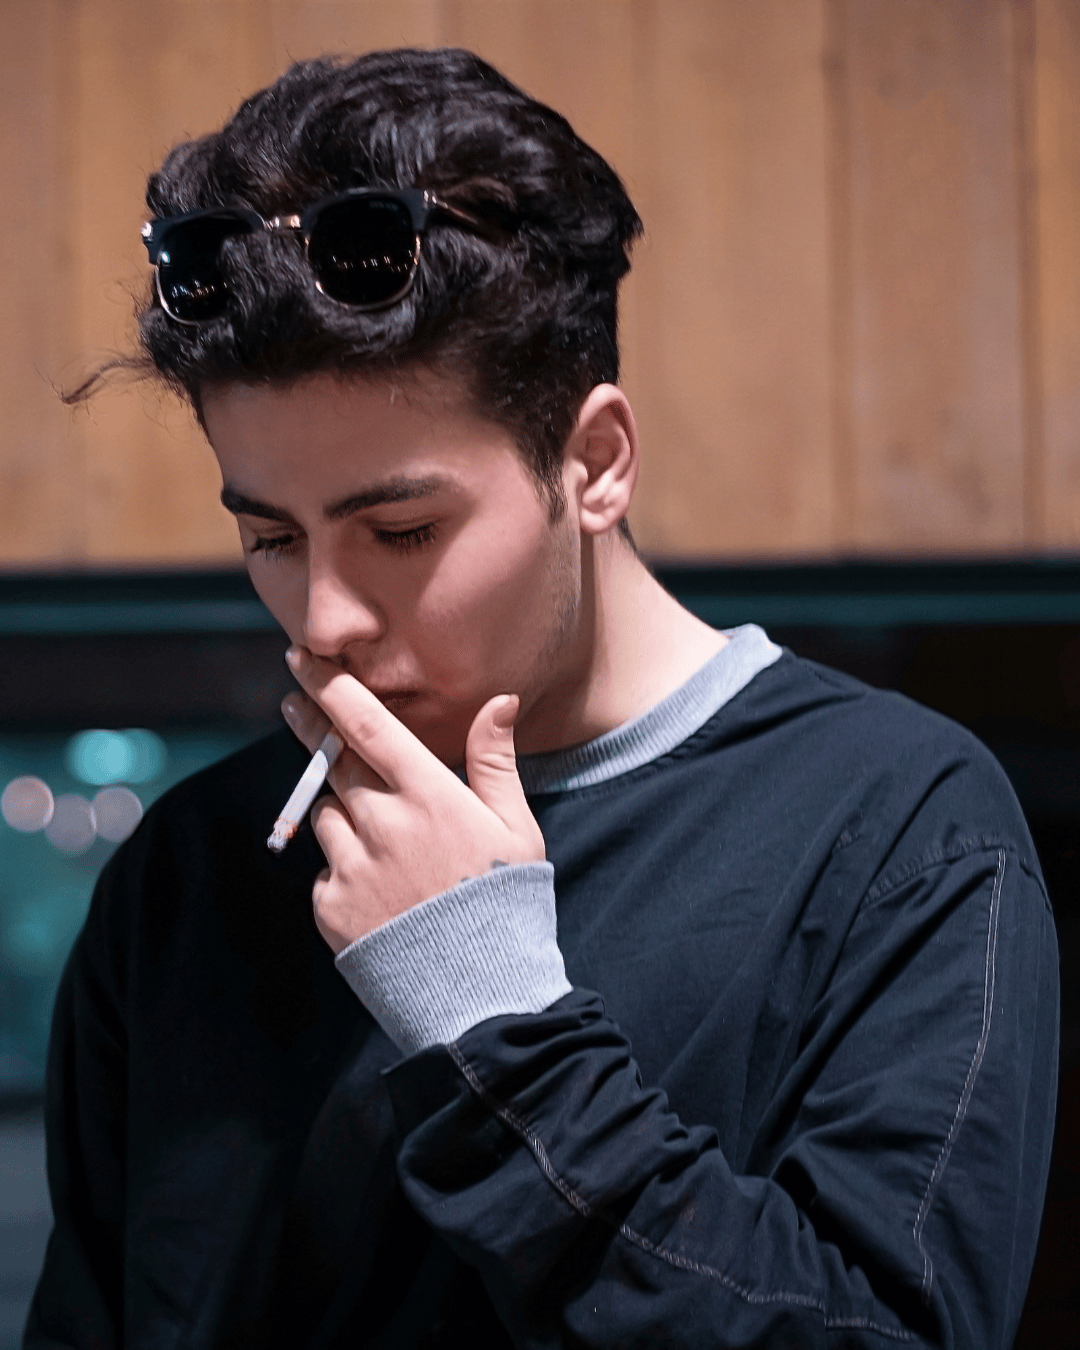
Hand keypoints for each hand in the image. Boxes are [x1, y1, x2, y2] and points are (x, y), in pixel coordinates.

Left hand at [281, 647, 545, 952]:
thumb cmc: (506, 902)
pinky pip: (326, 869)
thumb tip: (499, 699)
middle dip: (312, 728)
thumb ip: (493, 761)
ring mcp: (351, 867)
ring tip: (384, 839)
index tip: (301, 659)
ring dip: (342, 810)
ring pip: (327, 814)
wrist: (481, 995)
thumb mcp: (516, 828)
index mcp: (428, 796)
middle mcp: (382, 824)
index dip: (329, 686)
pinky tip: (383, 890)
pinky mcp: (331, 907)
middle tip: (295, 706)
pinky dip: (344, 867)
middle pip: (332, 760)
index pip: (366, 724)